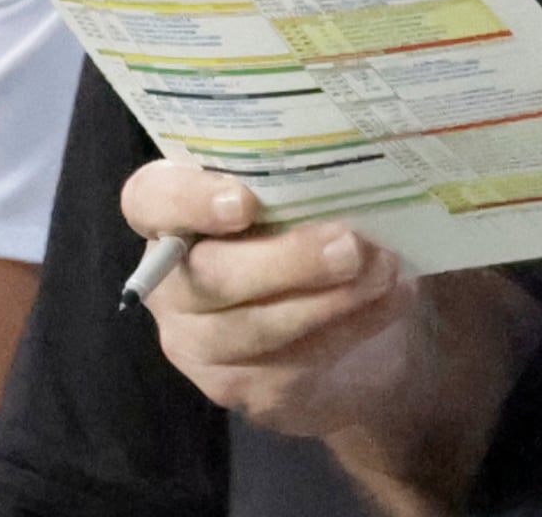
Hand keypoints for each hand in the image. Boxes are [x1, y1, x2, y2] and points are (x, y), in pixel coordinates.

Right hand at [123, 158, 418, 438]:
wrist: (340, 319)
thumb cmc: (311, 226)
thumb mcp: (304, 192)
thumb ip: (306, 176)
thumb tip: (360, 154)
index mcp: (174, 211)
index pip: (150, 199)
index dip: (187, 200)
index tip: (243, 201)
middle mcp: (171, 278)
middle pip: (207, 274)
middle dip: (286, 261)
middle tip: (350, 245)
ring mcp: (198, 339)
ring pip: (249, 328)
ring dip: (327, 300)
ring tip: (383, 271)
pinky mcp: (236, 386)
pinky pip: (289, 364)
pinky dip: (350, 328)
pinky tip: (391, 300)